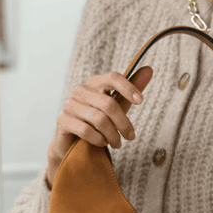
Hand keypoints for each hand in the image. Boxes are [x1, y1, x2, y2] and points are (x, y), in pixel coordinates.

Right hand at [45, 66, 152, 187]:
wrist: (74, 142)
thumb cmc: (99, 122)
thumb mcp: (118, 107)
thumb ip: (131, 91)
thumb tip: (149, 69)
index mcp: (95, 83)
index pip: (113, 77)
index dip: (128, 87)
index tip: (140, 101)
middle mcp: (81, 91)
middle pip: (109, 104)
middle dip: (123, 123)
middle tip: (131, 136)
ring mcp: (70, 105)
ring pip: (98, 119)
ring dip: (112, 135)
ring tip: (117, 143)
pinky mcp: (63, 120)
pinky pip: (86, 130)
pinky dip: (98, 139)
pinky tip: (102, 143)